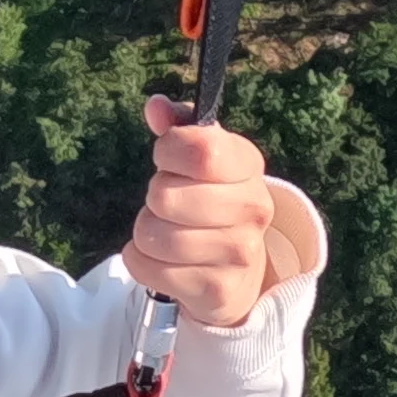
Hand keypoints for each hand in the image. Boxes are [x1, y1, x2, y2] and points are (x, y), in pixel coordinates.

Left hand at [120, 98, 315, 330]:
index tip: (168, 160)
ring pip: (152, 234)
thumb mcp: (199, 161)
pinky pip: (146, 267)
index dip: (168, 151)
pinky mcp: (218, 290)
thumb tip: (155, 106)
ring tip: (169, 234)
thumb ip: (178, 127)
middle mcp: (254, 208)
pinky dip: (142, 263)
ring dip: (146, 233)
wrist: (236, 272)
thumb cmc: (208, 201)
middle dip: (155, 198)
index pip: (200, 149)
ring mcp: (241, 253)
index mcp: (248, 165)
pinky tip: (166, 262)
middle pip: (164, 196)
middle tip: (172, 206)